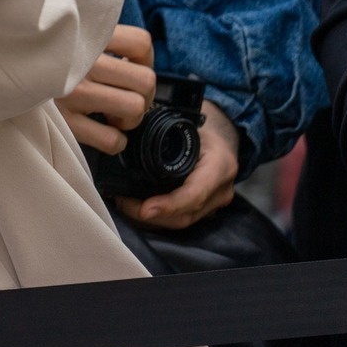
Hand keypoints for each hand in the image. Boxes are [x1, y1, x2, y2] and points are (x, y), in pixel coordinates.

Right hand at [60, 23, 157, 155]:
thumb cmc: (40, 55)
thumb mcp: (67, 33)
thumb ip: (97, 36)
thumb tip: (135, 60)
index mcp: (84, 36)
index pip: (141, 44)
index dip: (144, 62)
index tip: (129, 68)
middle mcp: (80, 62)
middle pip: (145, 81)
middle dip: (143, 96)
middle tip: (126, 99)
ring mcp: (73, 93)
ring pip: (134, 108)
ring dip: (130, 119)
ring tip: (113, 116)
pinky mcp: (65, 123)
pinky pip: (111, 140)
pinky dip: (115, 141)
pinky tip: (103, 133)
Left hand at [118, 101, 240, 229]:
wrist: (223, 138)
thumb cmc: (203, 129)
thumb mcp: (188, 126)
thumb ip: (165, 131)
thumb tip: (130, 131)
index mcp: (219, 166)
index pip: (195, 193)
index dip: (170, 204)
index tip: (145, 210)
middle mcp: (221, 189)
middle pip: (187, 214)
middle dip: (154, 216)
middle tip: (123, 204)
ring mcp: (215, 202)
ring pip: (184, 220)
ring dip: (154, 219)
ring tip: (126, 205)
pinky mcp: (207, 208)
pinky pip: (183, 217)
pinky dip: (161, 217)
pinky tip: (138, 207)